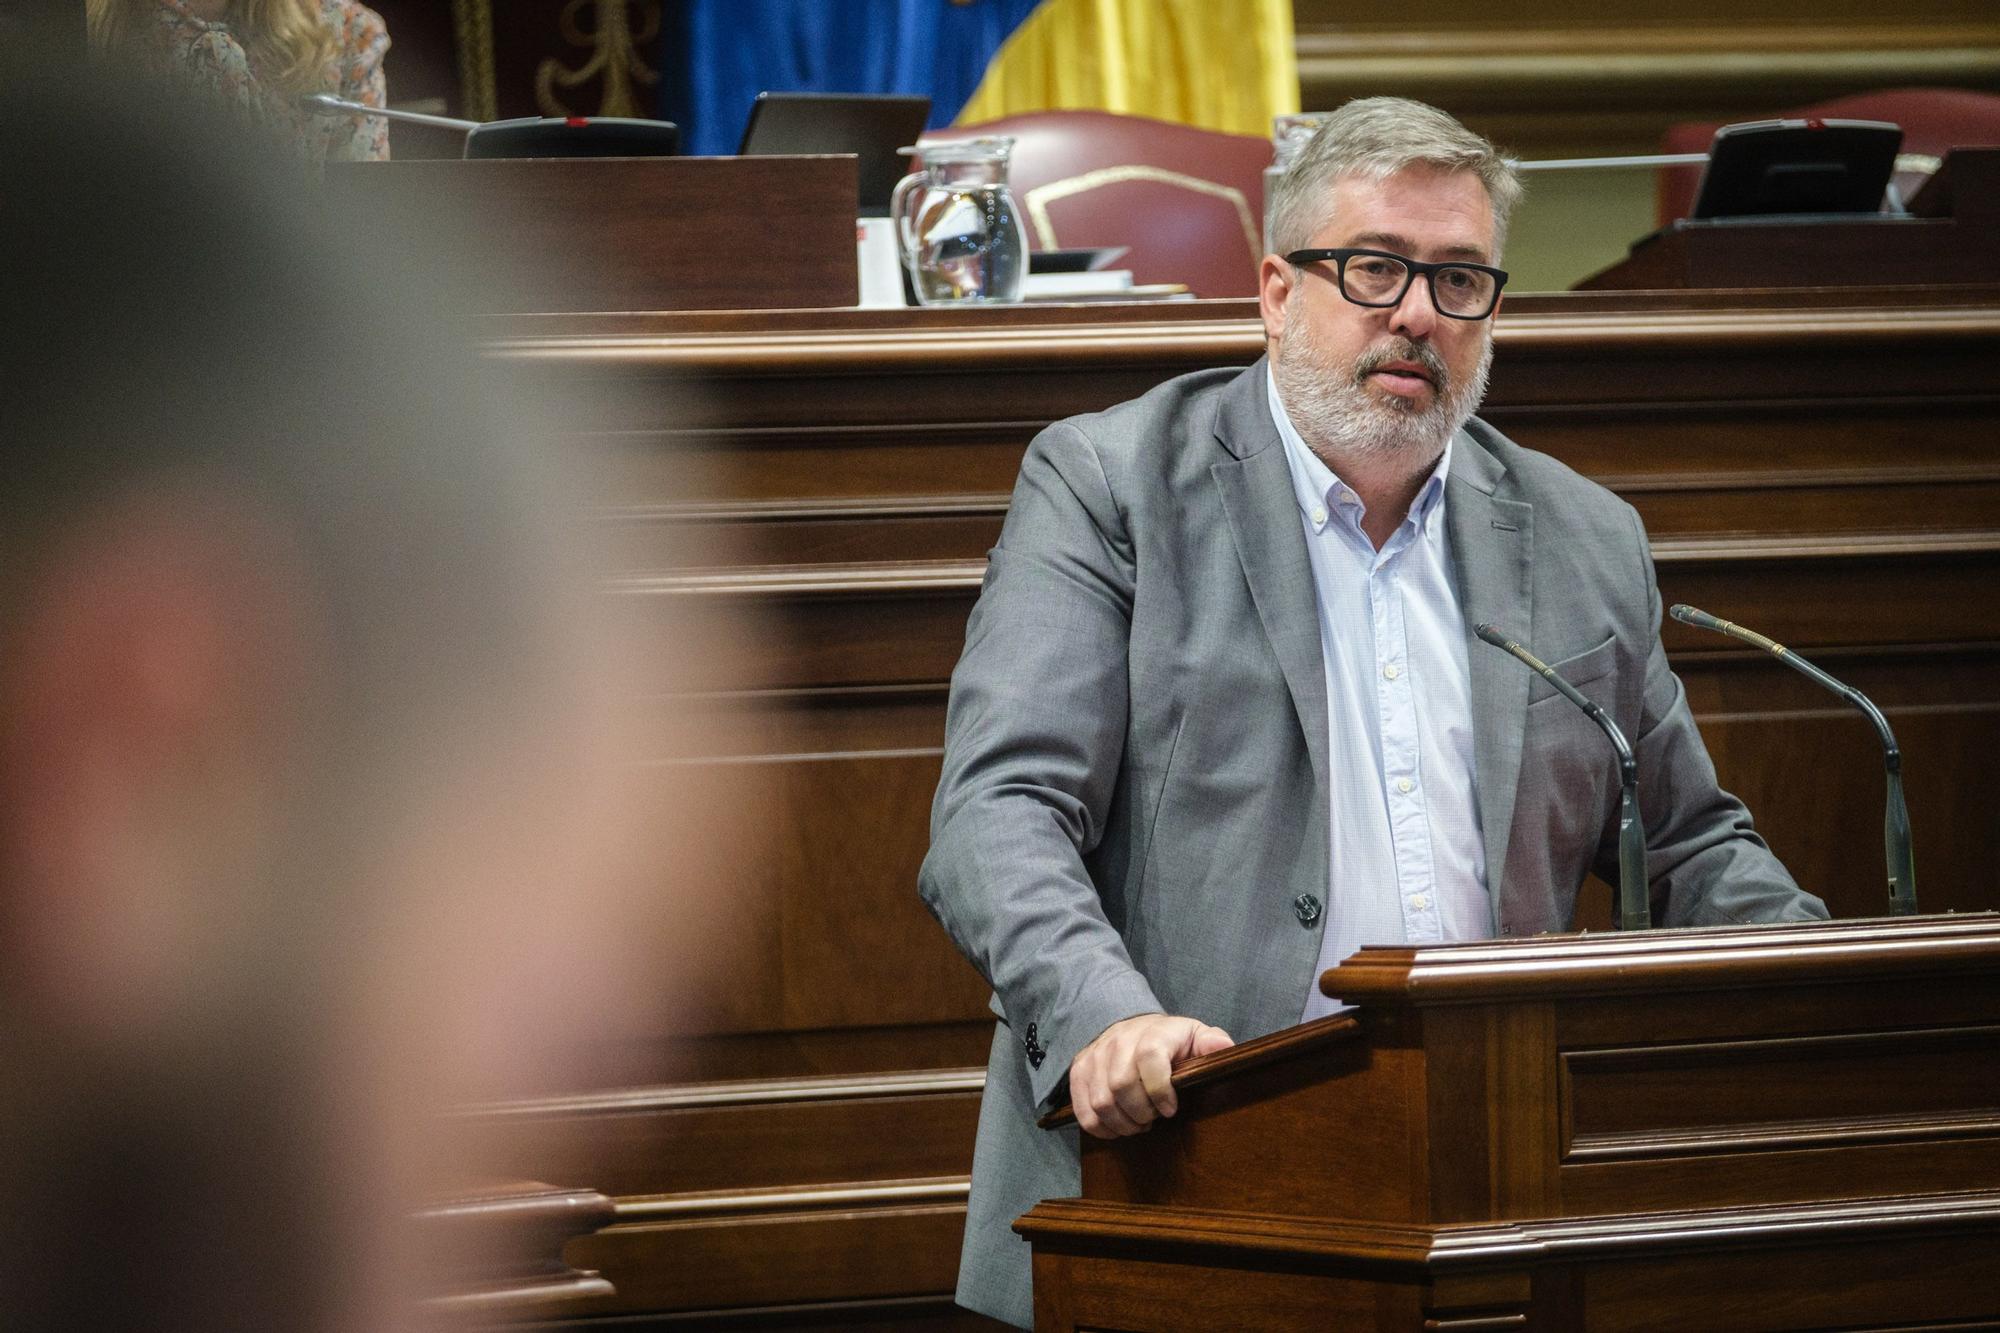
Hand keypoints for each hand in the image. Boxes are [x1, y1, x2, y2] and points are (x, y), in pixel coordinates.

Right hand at [1068, 1013, 1233, 1138]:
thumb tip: (1224, 1048)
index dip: (1160, 1088)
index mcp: (1152, 1032)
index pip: (1149, 1056)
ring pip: (1101, 1102)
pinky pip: (1083, 1110)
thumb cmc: (1168, 1041)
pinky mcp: (1079, 1072)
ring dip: (1123, 1124)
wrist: (1130, 1027)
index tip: (1171, 1109)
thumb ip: (1212, 1042)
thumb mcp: (1194, 1036)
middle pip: (1122, 1085)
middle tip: (1153, 1118)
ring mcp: (1095, 1056)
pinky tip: (1118, 1127)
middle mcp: (1119, 1041)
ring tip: (1139, 1123)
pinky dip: (1102, 1127)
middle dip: (1141, 1113)